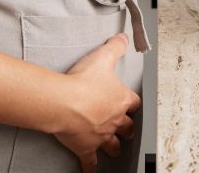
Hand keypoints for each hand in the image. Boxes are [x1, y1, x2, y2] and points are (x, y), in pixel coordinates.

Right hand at [53, 33, 140, 171]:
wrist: (65, 102)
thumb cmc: (82, 82)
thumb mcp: (102, 57)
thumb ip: (114, 47)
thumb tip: (123, 38)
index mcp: (120, 99)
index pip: (133, 102)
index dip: (132, 103)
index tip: (132, 105)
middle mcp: (114, 120)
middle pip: (126, 127)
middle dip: (127, 128)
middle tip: (127, 129)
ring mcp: (101, 135)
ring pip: (113, 145)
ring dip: (114, 146)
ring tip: (115, 149)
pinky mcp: (86, 148)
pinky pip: (90, 162)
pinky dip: (91, 168)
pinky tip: (91, 172)